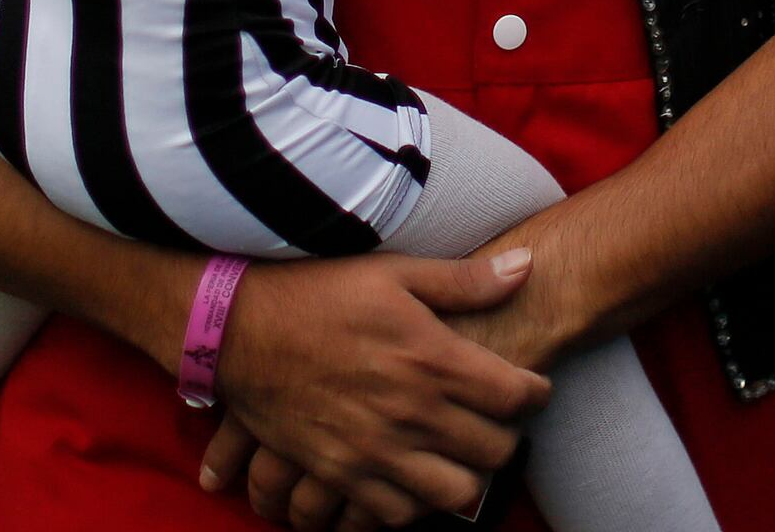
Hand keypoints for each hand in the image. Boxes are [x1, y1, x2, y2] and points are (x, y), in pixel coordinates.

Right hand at [191, 251, 546, 526]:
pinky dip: (414, 501)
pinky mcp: (341, 475)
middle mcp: (412, 412)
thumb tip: (526, 267)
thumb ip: (464, 279)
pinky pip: (397, 514)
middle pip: (495, 452)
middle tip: (496, 420)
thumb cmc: (319, 293)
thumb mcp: (394, 272)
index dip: (535, 393)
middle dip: (507, 436)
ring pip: (455, 494)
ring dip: (466, 475)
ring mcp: (376, 451)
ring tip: (458, 452)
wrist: (239, 330)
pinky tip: (413, 474)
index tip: (530, 388)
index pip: (516, 395)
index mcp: (432, 358)